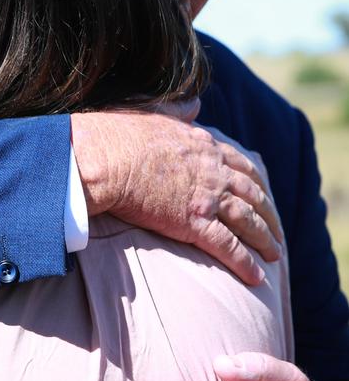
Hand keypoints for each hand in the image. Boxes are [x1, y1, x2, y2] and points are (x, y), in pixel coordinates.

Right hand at [71, 111, 282, 285]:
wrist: (103, 159)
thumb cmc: (118, 135)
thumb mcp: (155, 112)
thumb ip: (178, 110)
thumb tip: (194, 103)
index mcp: (204, 146)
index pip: (241, 166)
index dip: (256, 183)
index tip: (263, 195)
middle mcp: (213, 171)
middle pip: (253, 195)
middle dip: (269, 215)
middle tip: (277, 231)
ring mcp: (207, 197)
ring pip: (248, 222)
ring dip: (265, 241)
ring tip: (274, 256)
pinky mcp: (194, 223)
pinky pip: (228, 246)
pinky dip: (245, 262)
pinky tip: (256, 277)